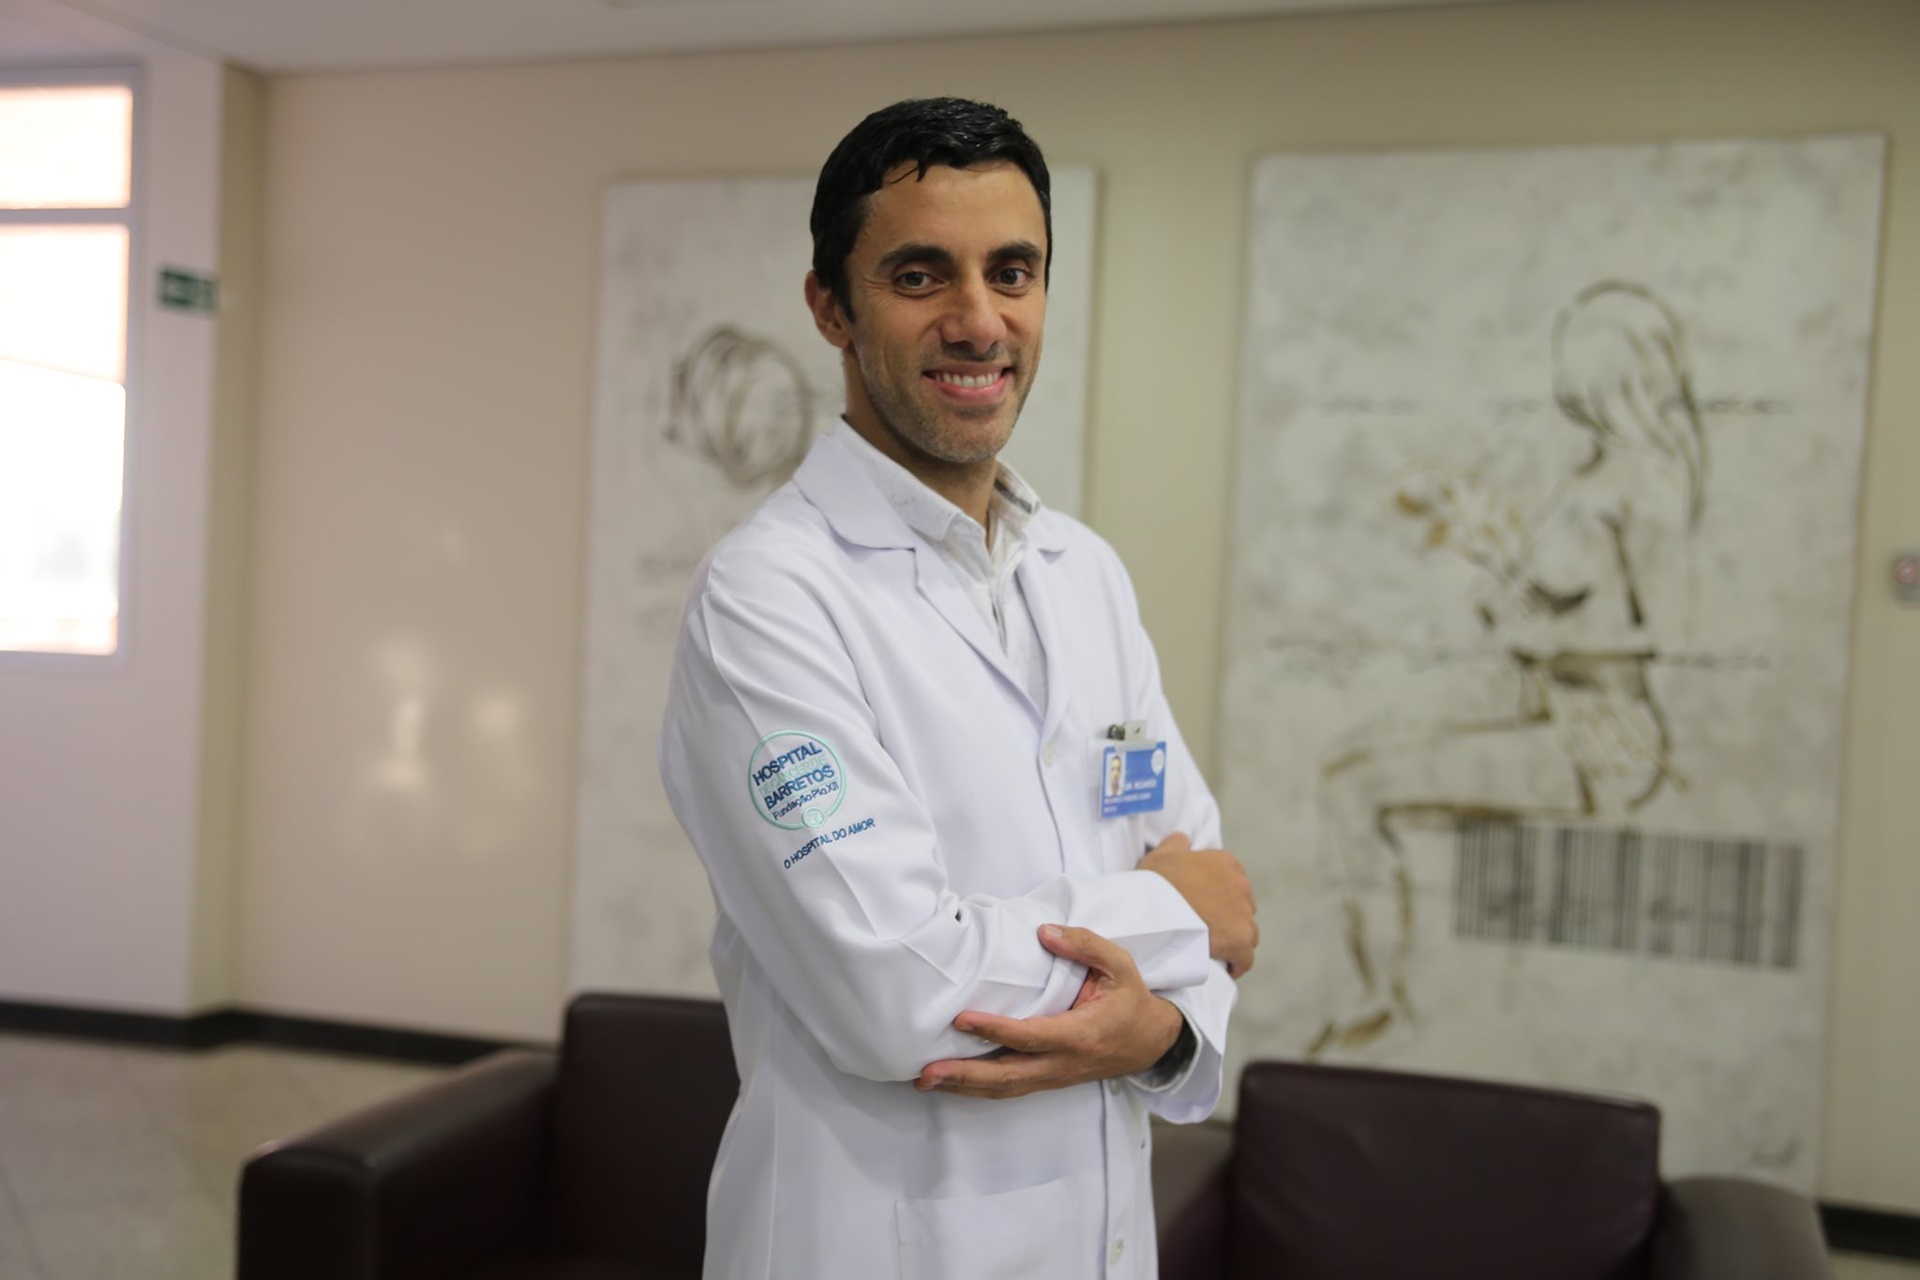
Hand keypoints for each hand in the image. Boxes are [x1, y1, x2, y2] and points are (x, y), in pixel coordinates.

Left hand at [912, 924, 1183, 1098]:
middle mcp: (1062, 1063)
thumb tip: (1044, 932)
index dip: (995, 1030)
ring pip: (1005, 1089)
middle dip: (966, 1075)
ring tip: (925, 1081)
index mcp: (1080, 1034)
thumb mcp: (1119, 965)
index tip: (961, 1019)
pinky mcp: (1048, 1080)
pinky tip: (951, 1083)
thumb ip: (1085, 945)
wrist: (1150, 1042)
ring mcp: (1054, 1076)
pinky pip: (1010, 1089)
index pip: (1030, 1035)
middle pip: (1008, 1076)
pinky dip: (978, 1089)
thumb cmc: (1131, 1000)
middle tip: (927, 1071)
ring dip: (964, 1087)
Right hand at [1139, 835, 1257, 977]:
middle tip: (1209, 932)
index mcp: (1226, 863)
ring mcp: (1243, 913)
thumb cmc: (1154, 882)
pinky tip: (1226, 969)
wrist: (1154, 907)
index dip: (1222, 900)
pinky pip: (1245, 958)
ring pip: (1247, 933)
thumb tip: (1183, 838)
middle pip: (1243, 909)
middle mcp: (1241, 885)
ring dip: (1235, 942)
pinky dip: (1237, 964)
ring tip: (1216, 953)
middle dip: (1230, 920)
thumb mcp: (1161, 855)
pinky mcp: (1240, 940)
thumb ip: (1176, 845)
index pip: (1235, 884)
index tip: (1207, 912)